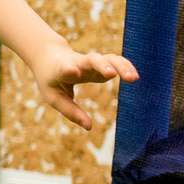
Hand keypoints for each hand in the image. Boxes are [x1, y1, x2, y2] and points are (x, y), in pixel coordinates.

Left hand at [25, 41, 139, 131]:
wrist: (49, 56)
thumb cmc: (51, 80)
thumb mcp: (54, 97)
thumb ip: (70, 111)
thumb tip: (89, 127)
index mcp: (61, 71)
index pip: (65, 69)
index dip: (69, 69)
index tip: (72, 70)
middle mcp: (79, 63)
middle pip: (92, 60)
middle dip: (102, 65)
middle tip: (111, 74)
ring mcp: (91, 62)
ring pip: (107, 58)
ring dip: (120, 66)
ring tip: (133, 78)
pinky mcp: (101, 63)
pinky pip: (115, 60)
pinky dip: (125, 65)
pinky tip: (134, 76)